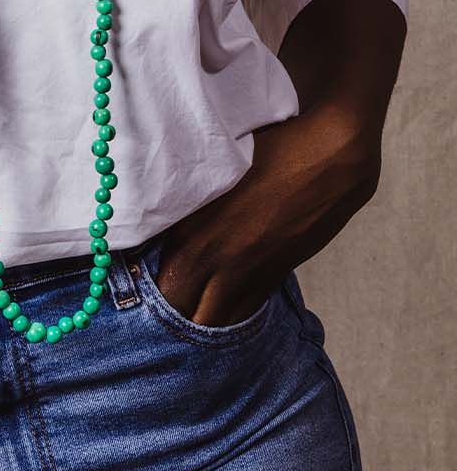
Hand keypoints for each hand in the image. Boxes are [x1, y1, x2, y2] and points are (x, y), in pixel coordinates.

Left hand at [153, 102, 379, 326]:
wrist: (329, 157)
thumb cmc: (269, 149)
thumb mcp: (212, 172)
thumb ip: (188, 200)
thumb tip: (165, 213)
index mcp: (190, 228)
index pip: (155, 280)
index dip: (146, 289)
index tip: (141, 288)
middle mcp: (213, 258)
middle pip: (178, 308)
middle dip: (170, 311)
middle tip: (165, 305)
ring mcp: (246, 273)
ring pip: (212, 320)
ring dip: (199, 320)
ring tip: (191, 313)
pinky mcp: (275, 277)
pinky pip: (244, 312)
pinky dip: (229, 316)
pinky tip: (222, 310)